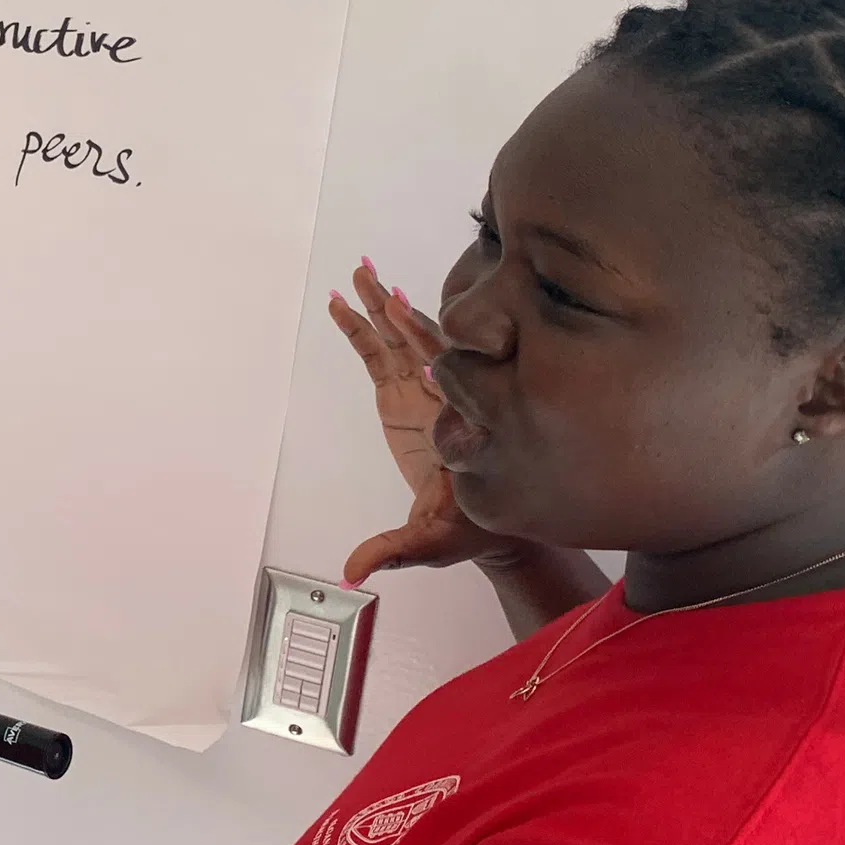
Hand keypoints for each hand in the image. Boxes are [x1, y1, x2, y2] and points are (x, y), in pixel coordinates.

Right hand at [326, 261, 502, 582]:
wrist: (492, 526)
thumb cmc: (475, 528)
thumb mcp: (434, 542)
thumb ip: (394, 551)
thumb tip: (353, 571)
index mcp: (457, 423)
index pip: (445, 376)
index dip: (429, 347)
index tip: (406, 315)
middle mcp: (443, 399)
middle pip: (419, 342)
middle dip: (394, 310)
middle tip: (370, 276)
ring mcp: (425, 395)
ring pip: (402, 340)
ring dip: (381, 306)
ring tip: (360, 273)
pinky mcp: (405, 401)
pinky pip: (384, 357)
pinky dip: (368, 331)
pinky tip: (353, 305)